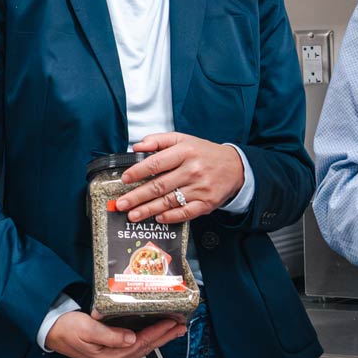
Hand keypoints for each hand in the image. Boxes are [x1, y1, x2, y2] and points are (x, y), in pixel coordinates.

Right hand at [44, 312, 188, 357]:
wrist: (51, 332)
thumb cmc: (67, 328)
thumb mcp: (87, 329)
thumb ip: (110, 335)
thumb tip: (131, 339)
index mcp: (110, 357)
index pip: (141, 343)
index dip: (158, 332)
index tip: (172, 322)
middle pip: (145, 348)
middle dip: (164, 337)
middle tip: (181, 327)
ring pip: (142, 348)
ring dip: (159, 338)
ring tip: (174, 330)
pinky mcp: (111, 353)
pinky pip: (135, 347)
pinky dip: (147, 339)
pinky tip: (154, 334)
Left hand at [110, 133, 244, 222]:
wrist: (235, 167)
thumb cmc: (204, 153)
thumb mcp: (183, 139)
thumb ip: (159, 140)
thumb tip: (137, 146)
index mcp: (185, 152)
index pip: (157, 163)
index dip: (138, 172)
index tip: (125, 179)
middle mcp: (193, 170)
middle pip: (160, 186)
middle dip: (138, 197)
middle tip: (122, 204)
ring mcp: (200, 188)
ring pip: (170, 201)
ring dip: (149, 210)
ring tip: (133, 215)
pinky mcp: (207, 203)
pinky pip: (185, 213)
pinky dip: (170, 217)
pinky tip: (157, 218)